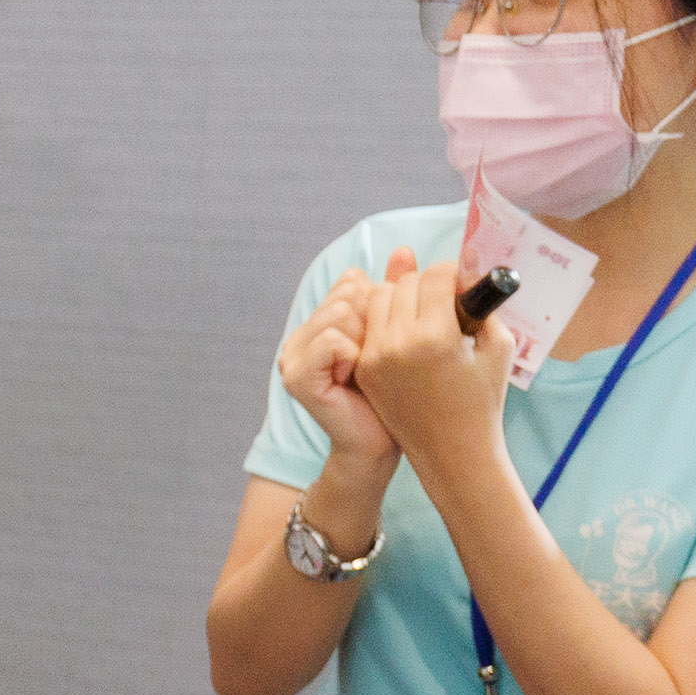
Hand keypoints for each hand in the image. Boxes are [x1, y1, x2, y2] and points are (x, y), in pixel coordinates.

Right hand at [276, 277, 397, 470]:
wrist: (380, 444)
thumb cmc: (393, 393)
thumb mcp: (394, 334)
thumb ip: (394, 292)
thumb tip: (404, 250)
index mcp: (318, 323)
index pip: (351, 283)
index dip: (377, 308)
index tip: (381, 344)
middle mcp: (298, 336)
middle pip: (348, 295)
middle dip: (372, 325)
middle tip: (373, 363)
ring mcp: (291, 356)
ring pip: (341, 313)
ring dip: (364, 342)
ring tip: (364, 372)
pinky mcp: (296, 376)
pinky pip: (334, 340)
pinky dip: (353, 357)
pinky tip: (354, 380)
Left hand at [348, 248, 515, 472]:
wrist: (453, 452)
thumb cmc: (484, 399)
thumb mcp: (499, 346)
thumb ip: (482, 301)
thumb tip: (468, 260)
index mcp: (436, 336)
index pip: (436, 275)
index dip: (454, 274)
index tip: (463, 285)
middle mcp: (399, 343)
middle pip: (405, 282)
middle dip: (427, 283)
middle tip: (445, 300)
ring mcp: (376, 357)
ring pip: (379, 296)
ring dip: (401, 296)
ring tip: (424, 315)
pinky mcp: (365, 369)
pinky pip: (369, 324)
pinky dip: (386, 319)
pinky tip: (407, 332)